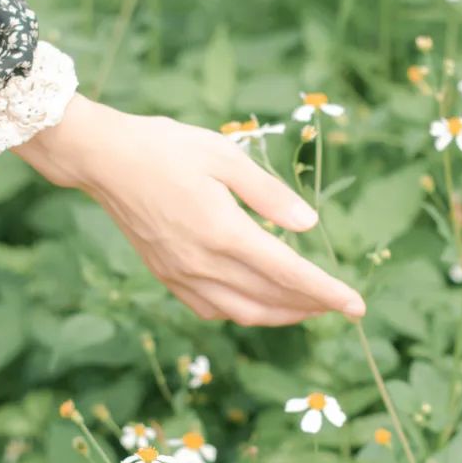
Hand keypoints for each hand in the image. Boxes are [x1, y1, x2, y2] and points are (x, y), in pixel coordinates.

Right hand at [13, 94, 365, 325]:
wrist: (104, 160)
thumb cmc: (166, 147)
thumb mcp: (225, 156)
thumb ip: (269, 193)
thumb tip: (310, 225)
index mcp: (223, 231)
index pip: (288, 273)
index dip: (327, 292)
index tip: (357, 306)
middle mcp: (203, 262)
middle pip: (270, 299)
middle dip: (312, 306)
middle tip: (340, 305)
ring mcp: (182, 275)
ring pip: (243, 312)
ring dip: (280, 315)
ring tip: (308, 308)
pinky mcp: (166, 276)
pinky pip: (212, 309)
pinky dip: (242, 312)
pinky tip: (256, 302)